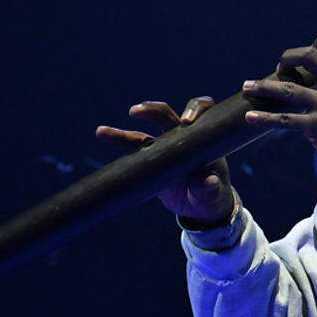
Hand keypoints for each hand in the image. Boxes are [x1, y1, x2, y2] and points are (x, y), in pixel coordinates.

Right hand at [96, 97, 234, 226]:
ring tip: (103, 132)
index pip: (204, 113)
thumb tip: (208, 182)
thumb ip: (210, 189)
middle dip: (153, 110)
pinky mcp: (152, 158)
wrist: (200, 207)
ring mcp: (166, 146)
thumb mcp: (213, 195)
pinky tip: (103, 134)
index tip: (186, 121)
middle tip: (137, 112)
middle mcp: (183, 137)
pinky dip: (119, 141)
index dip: (195, 110)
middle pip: (167, 115)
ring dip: (125, 131)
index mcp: (204, 140)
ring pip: (144, 132)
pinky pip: (134, 148)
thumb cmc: (213, 196)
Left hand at [242, 32, 316, 181]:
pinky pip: (284, 120)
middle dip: (288, 57)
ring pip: (288, 89)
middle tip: (279, 67)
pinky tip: (250, 118)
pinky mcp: (315, 127)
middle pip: (309, 56)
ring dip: (263, 86)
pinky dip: (264, 119)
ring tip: (247, 87)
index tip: (311, 49)